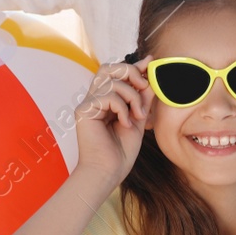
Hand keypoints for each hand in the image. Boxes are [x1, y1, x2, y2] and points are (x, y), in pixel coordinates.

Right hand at [74, 58, 152, 184]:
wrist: (109, 171)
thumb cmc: (122, 150)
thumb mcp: (139, 117)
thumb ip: (143, 96)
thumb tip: (150, 72)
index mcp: (106, 99)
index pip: (116, 72)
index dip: (134, 65)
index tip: (151, 62)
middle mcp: (94, 98)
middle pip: (109, 68)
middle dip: (131, 72)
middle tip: (143, 88)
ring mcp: (87, 104)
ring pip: (111, 81)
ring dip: (131, 97)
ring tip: (137, 116)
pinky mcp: (84, 111)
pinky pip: (107, 96)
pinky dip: (122, 108)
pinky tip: (124, 123)